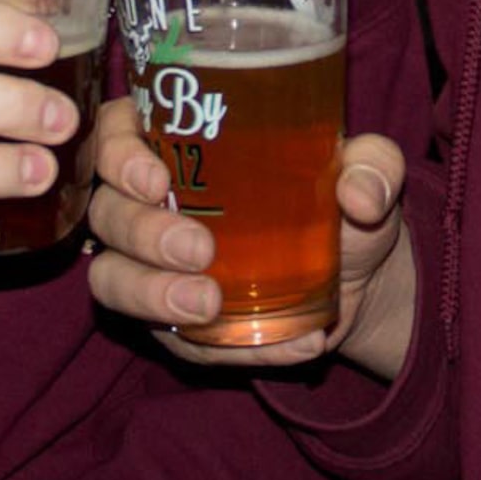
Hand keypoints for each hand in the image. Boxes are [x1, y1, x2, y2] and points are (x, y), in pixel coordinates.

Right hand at [86, 103, 414, 377]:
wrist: (360, 279)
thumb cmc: (343, 202)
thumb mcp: (369, 172)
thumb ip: (373, 167)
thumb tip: (360, 195)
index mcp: (179, 144)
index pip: (115, 132)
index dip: (118, 153)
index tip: (157, 179)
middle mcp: (151, 203)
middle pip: (107, 212)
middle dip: (143, 233)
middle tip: (199, 249)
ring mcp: (152, 268)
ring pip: (113, 280)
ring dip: (151, 295)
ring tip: (208, 305)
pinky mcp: (174, 324)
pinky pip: (178, 342)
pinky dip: (230, 348)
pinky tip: (287, 344)